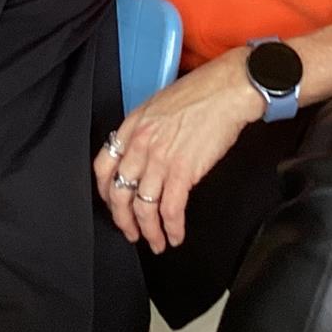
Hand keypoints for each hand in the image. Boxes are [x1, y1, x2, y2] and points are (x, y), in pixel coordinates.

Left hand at [93, 48, 261, 252]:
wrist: (228, 90)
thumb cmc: (202, 92)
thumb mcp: (160, 105)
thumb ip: (146, 130)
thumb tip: (146, 154)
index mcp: (132, 125)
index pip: (103, 166)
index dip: (105, 192)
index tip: (113, 204)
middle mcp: (141, 144)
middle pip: (119, 193)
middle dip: (124, 221)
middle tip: (132, 233)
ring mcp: (160, 159)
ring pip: (143, 207)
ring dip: (149, 231)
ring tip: (157, 242)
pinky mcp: (183, 171)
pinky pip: (171, 209)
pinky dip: (172, 228)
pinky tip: (175, 235)